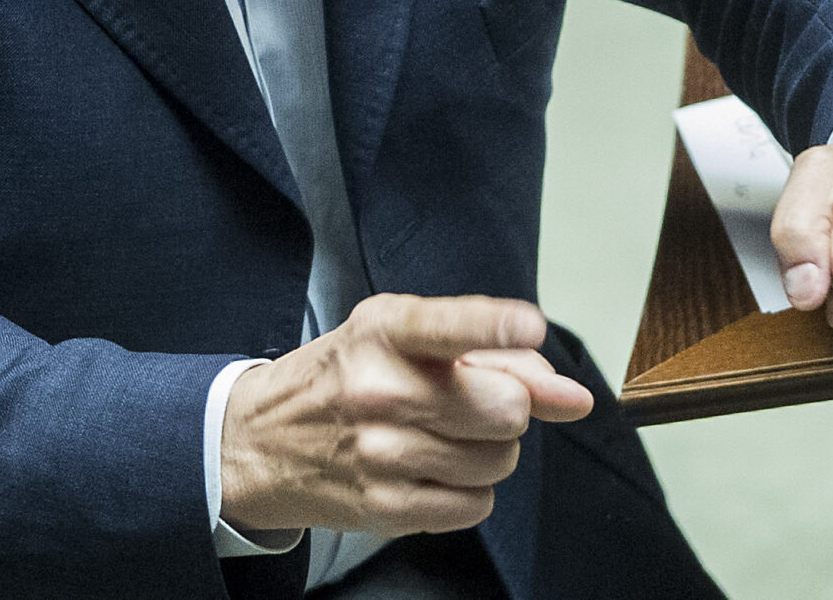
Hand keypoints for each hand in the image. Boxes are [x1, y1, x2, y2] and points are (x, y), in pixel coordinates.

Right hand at [218, 293, 594, 535]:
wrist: (259, 441)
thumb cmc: (343, 378)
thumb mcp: (401, 339)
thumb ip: (494, 356)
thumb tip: (573, 397)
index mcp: (384, 331)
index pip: (445, 325)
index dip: (493, 326)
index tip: (528, 327)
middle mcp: (380, 389)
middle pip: (506, 408)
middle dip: (506, 407)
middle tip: (468, 402)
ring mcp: (382, 453)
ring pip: (501, 459)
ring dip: (488, 450)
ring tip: (441, 435)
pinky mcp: (386, 508)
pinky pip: (478, 504)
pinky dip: (468, 490)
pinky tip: (431, 470)